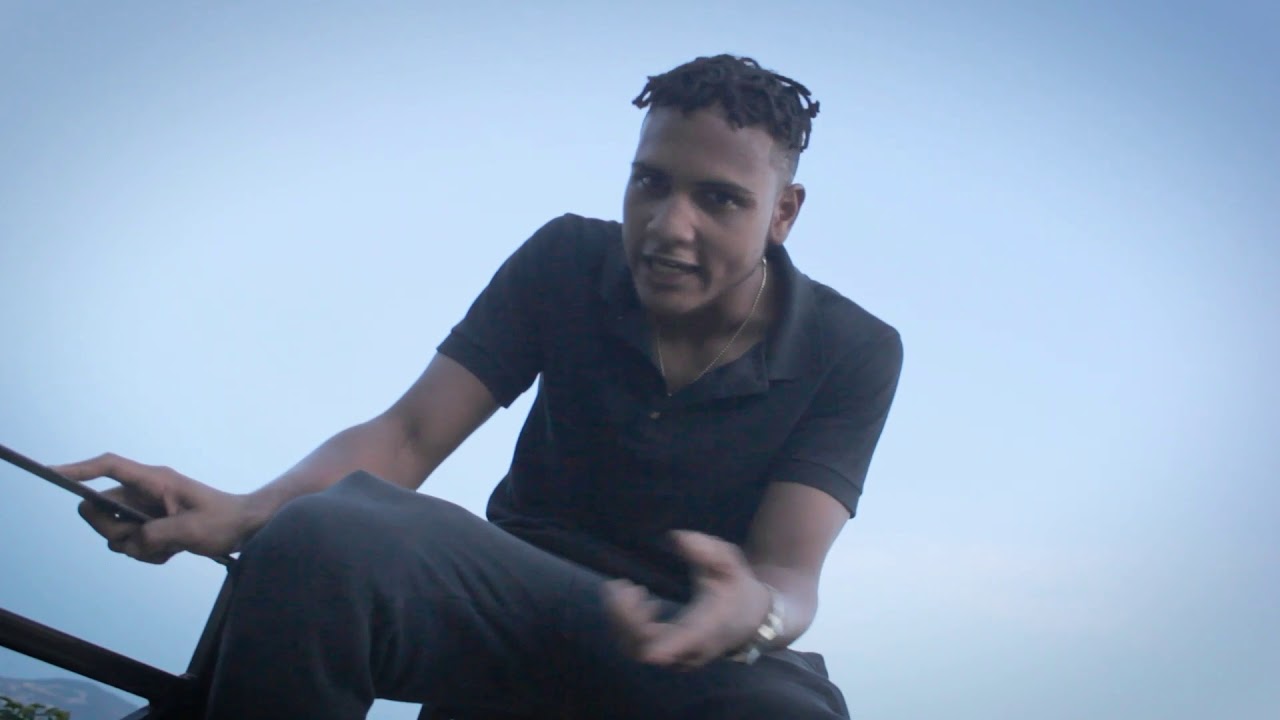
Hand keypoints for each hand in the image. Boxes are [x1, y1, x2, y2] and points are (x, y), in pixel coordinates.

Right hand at [53, 452, 256, 563]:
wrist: (246, 528)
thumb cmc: (224, 522)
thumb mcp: (190, 531)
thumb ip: (154, 535)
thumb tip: (127, 542)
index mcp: (155, 481)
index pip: (109, 466)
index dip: (79, 469)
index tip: (54, 474)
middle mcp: (146, 492)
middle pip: (102, 509)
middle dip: (117, 532)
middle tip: (147, 541)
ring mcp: (147, 509)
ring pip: (117, 533)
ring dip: (138, 548)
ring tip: (171, 547)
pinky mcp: (152, 525)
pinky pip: (132, 545)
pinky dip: (148, 554)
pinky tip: (173, 552)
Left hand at [603, 530, 771, 668]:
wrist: (747, 620)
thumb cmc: (736, 588)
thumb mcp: (730, 563)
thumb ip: (709, 550)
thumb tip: (679, 538)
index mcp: (708, 627)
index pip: (686, 643)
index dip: (668, 648)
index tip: (651, 652)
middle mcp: (689, 648)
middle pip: (647, 647)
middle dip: (627, 618)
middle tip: (624, 585)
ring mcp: (674, 656)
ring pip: (635, 648)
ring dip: (621, 618)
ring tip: (626, 588)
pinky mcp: (663, 654)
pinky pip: (634, 645)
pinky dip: (625, 622)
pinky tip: (637, 599)